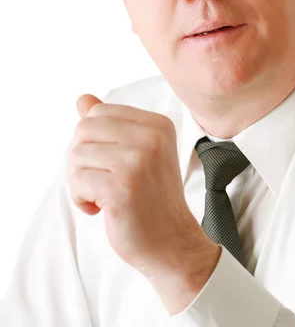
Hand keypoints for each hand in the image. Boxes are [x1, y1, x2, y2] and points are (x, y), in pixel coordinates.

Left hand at [68, 94, 209, 278]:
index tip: (110, 164)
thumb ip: (109, 124)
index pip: (98, 112)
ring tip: (103, 197)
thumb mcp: (136, 153)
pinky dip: (81, 199)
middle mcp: (151, 137)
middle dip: (82, 160)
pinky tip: (101, 209)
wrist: (172, 241)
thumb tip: (83, 99)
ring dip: (81, 182)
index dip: (93, 141)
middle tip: (101, 182)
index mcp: (156, 124)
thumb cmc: (151, 198)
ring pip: (76, 155)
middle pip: (83, 130)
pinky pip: (78, 180)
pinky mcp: (123, 187)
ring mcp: (138, 161)